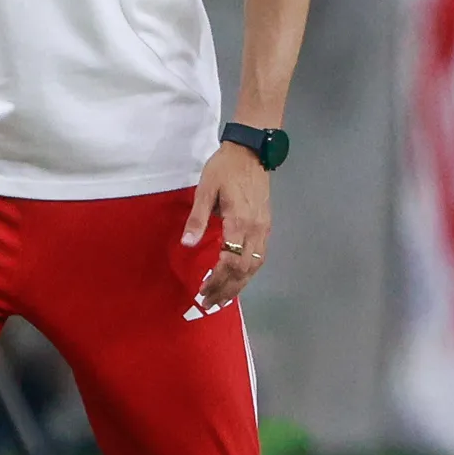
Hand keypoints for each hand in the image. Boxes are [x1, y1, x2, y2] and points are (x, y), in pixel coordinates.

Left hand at [182, 143, 271, 314]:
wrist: (251, 151)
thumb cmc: (224, 168)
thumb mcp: (205, 190)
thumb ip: (197, 219)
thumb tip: (187, 244)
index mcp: (239, 222)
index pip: (231, 262)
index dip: (217, 280)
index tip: (202, 291)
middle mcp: (256, 230)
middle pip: (244, 270)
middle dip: (226, 289)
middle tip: (208, 303)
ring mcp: (264, 229)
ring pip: (255, 267)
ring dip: (238, 285)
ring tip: (222, 298)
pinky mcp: (266, 225)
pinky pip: (259, 257)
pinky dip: (248, 273)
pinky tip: (237, 280)